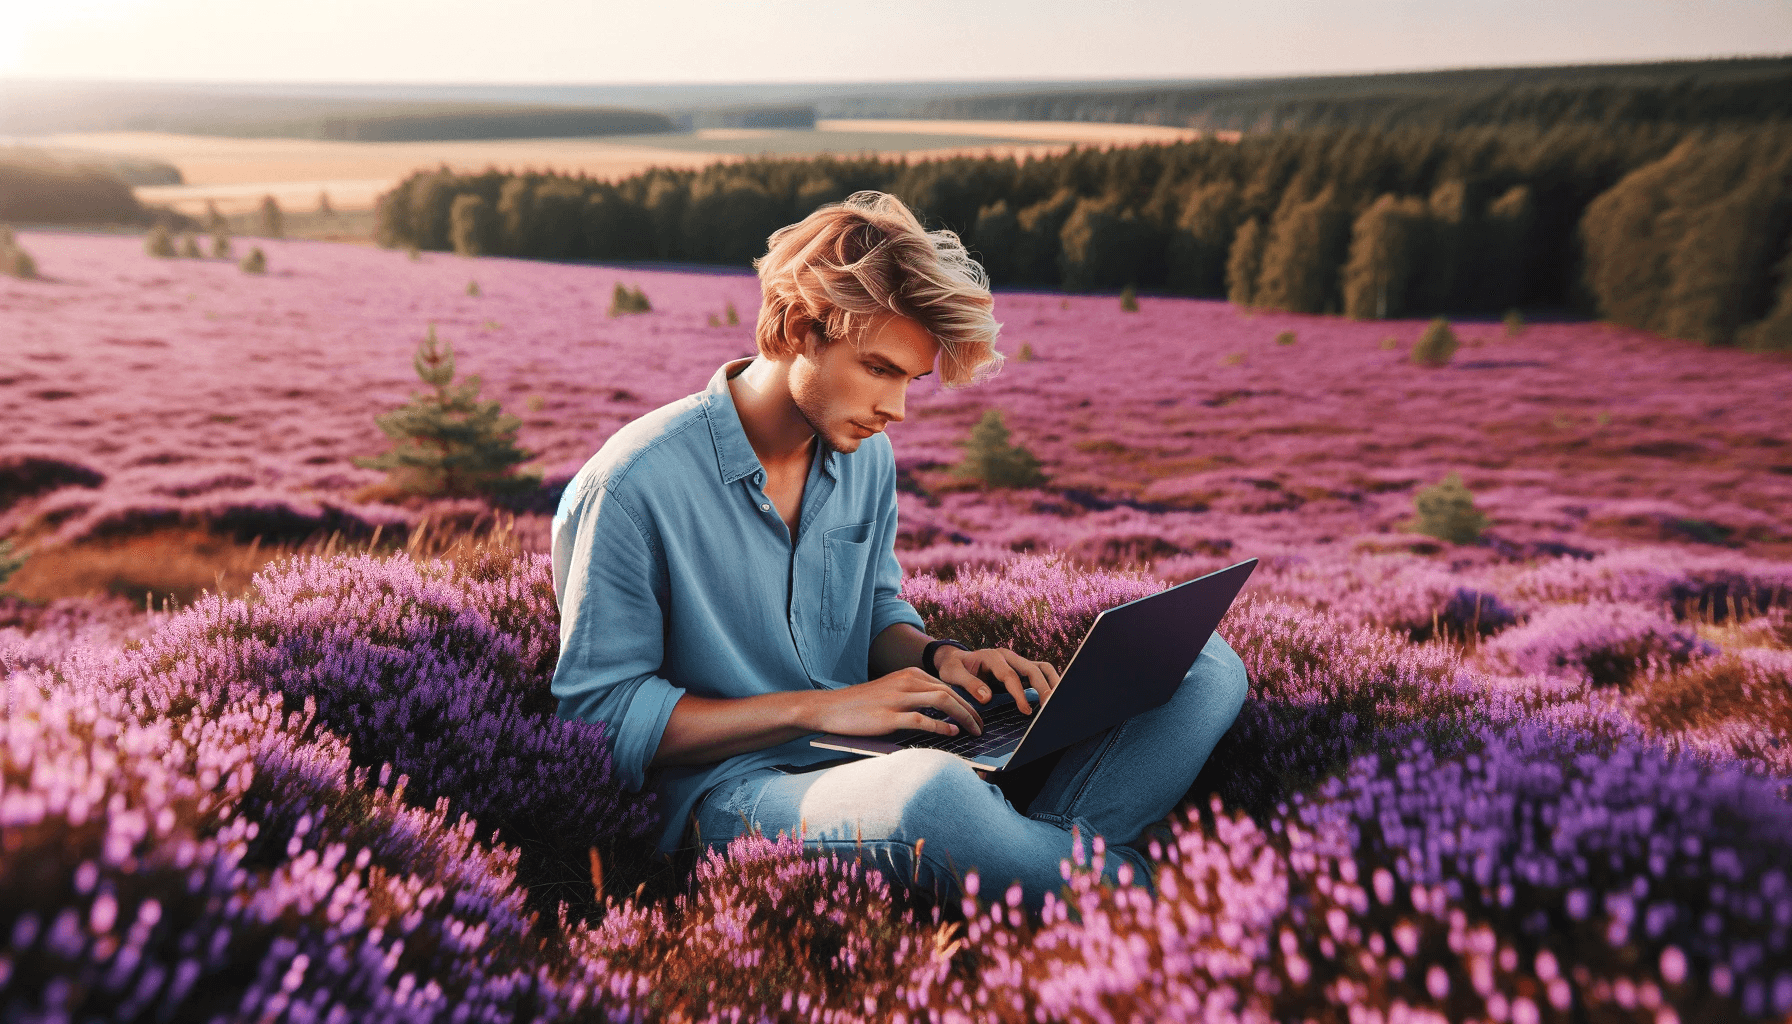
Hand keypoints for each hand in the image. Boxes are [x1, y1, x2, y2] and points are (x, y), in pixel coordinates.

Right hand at [808, 667, 987, 736]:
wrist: (830, 708)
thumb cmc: (862, 705)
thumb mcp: (892, 692)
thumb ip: (914, 697)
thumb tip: (942, 716)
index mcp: (909, 674)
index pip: (948, 685)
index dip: (967, 701)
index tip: (977, 716)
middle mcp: (907, 681)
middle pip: (950, 692)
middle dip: (971, 710)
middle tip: (982, 727)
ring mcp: (898, 698)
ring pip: (942, 701)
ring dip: (964, 717)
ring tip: (974, 732)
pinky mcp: (889, 716)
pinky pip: (923, 719)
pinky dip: (941, 727)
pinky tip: (951, 734)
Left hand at [932, 646, 1060, 714]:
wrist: (955, 659)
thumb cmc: (954, 668)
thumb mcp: (953, 674)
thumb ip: (969, 684)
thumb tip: (987, 698)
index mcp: (992, 657)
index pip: (1010, 676)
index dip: (1019, 694)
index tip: (1026, 711)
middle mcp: (1008, 656)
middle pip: (1032, 669)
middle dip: (1043, 688)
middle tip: (1049, 707)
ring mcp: (1016, 661)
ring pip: (1042, 667)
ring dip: (1052, 683)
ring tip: (1057, 702)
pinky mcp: (1021, 668)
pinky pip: (1040, 672)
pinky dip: (1049, 682)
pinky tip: (1053, 698)